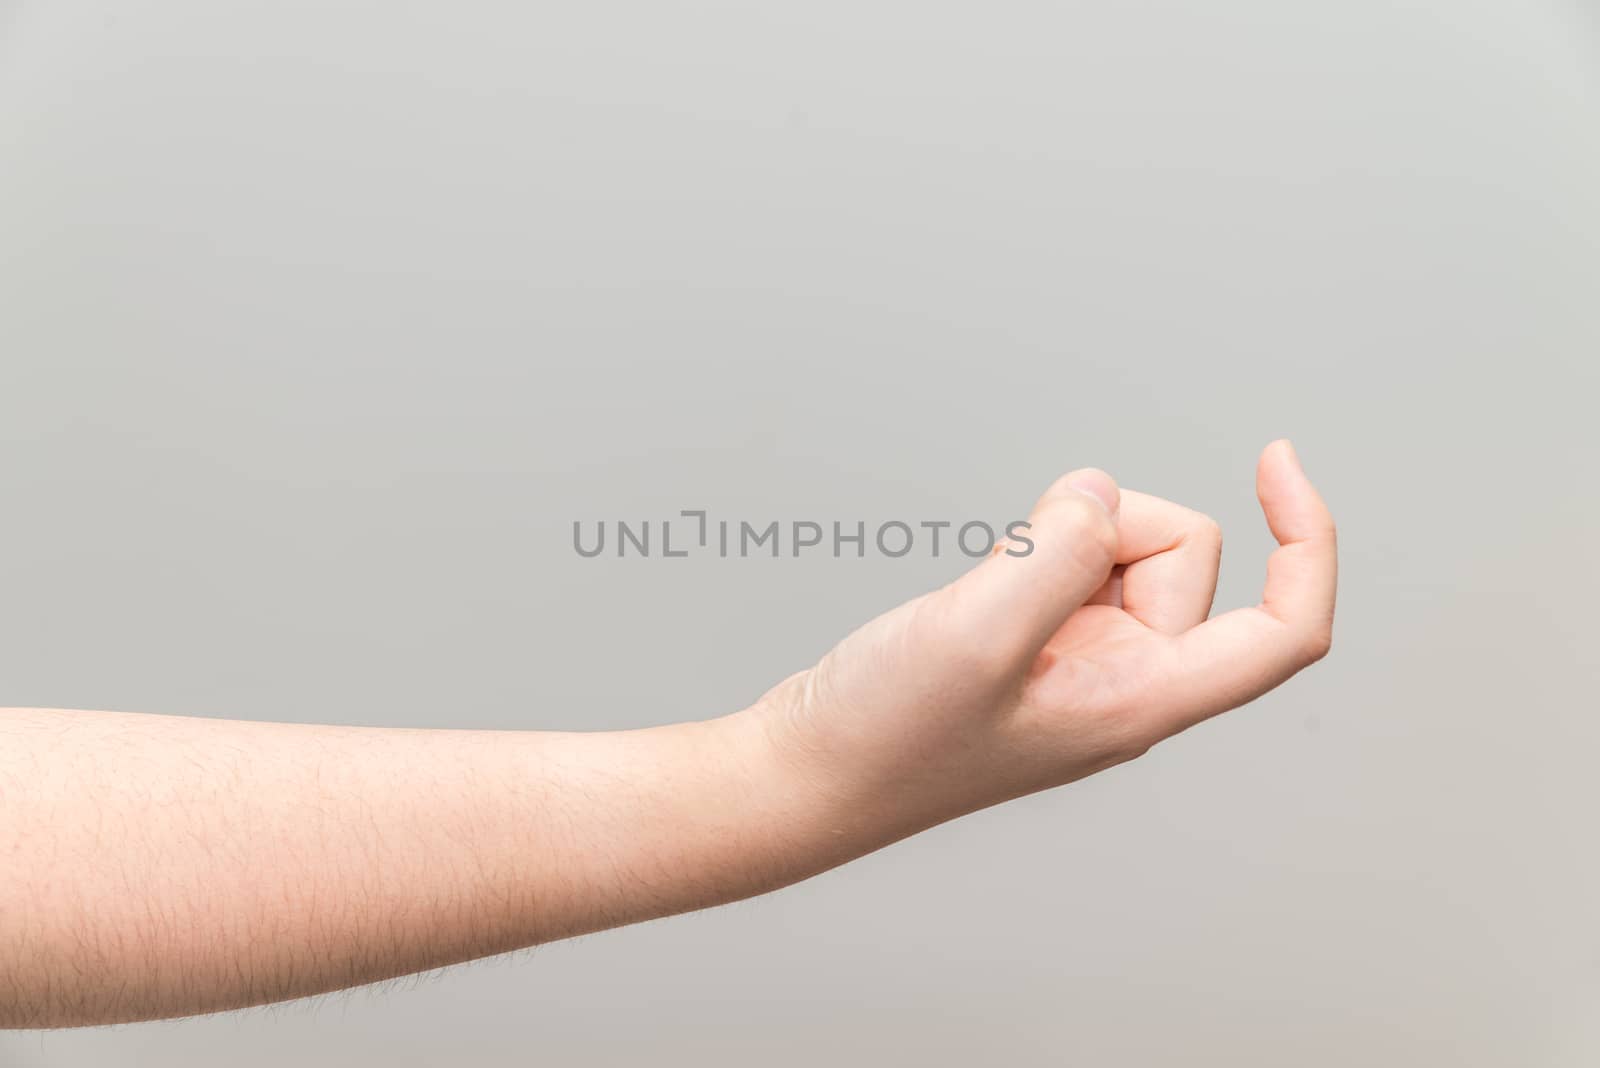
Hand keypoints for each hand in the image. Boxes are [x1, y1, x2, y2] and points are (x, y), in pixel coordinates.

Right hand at [755, 440, 1336, 843]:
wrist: (805, 773)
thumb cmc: (886, 738)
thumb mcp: (976, 637)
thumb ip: (1059, 554)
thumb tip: (1101, 495)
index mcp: (1142, 701)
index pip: (1284, 630)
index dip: (1306, 540)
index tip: (1274, 461)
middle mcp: (1126, 683)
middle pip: (1183, 557)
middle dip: (1112, 526)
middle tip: (1026, 566)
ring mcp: (1079, 663)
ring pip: (1120, 550)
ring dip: (1061, 539)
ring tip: (989, 589)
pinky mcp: (1034, 644)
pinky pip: (1064, 561)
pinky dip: (1029, 552)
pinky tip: (978, 591)